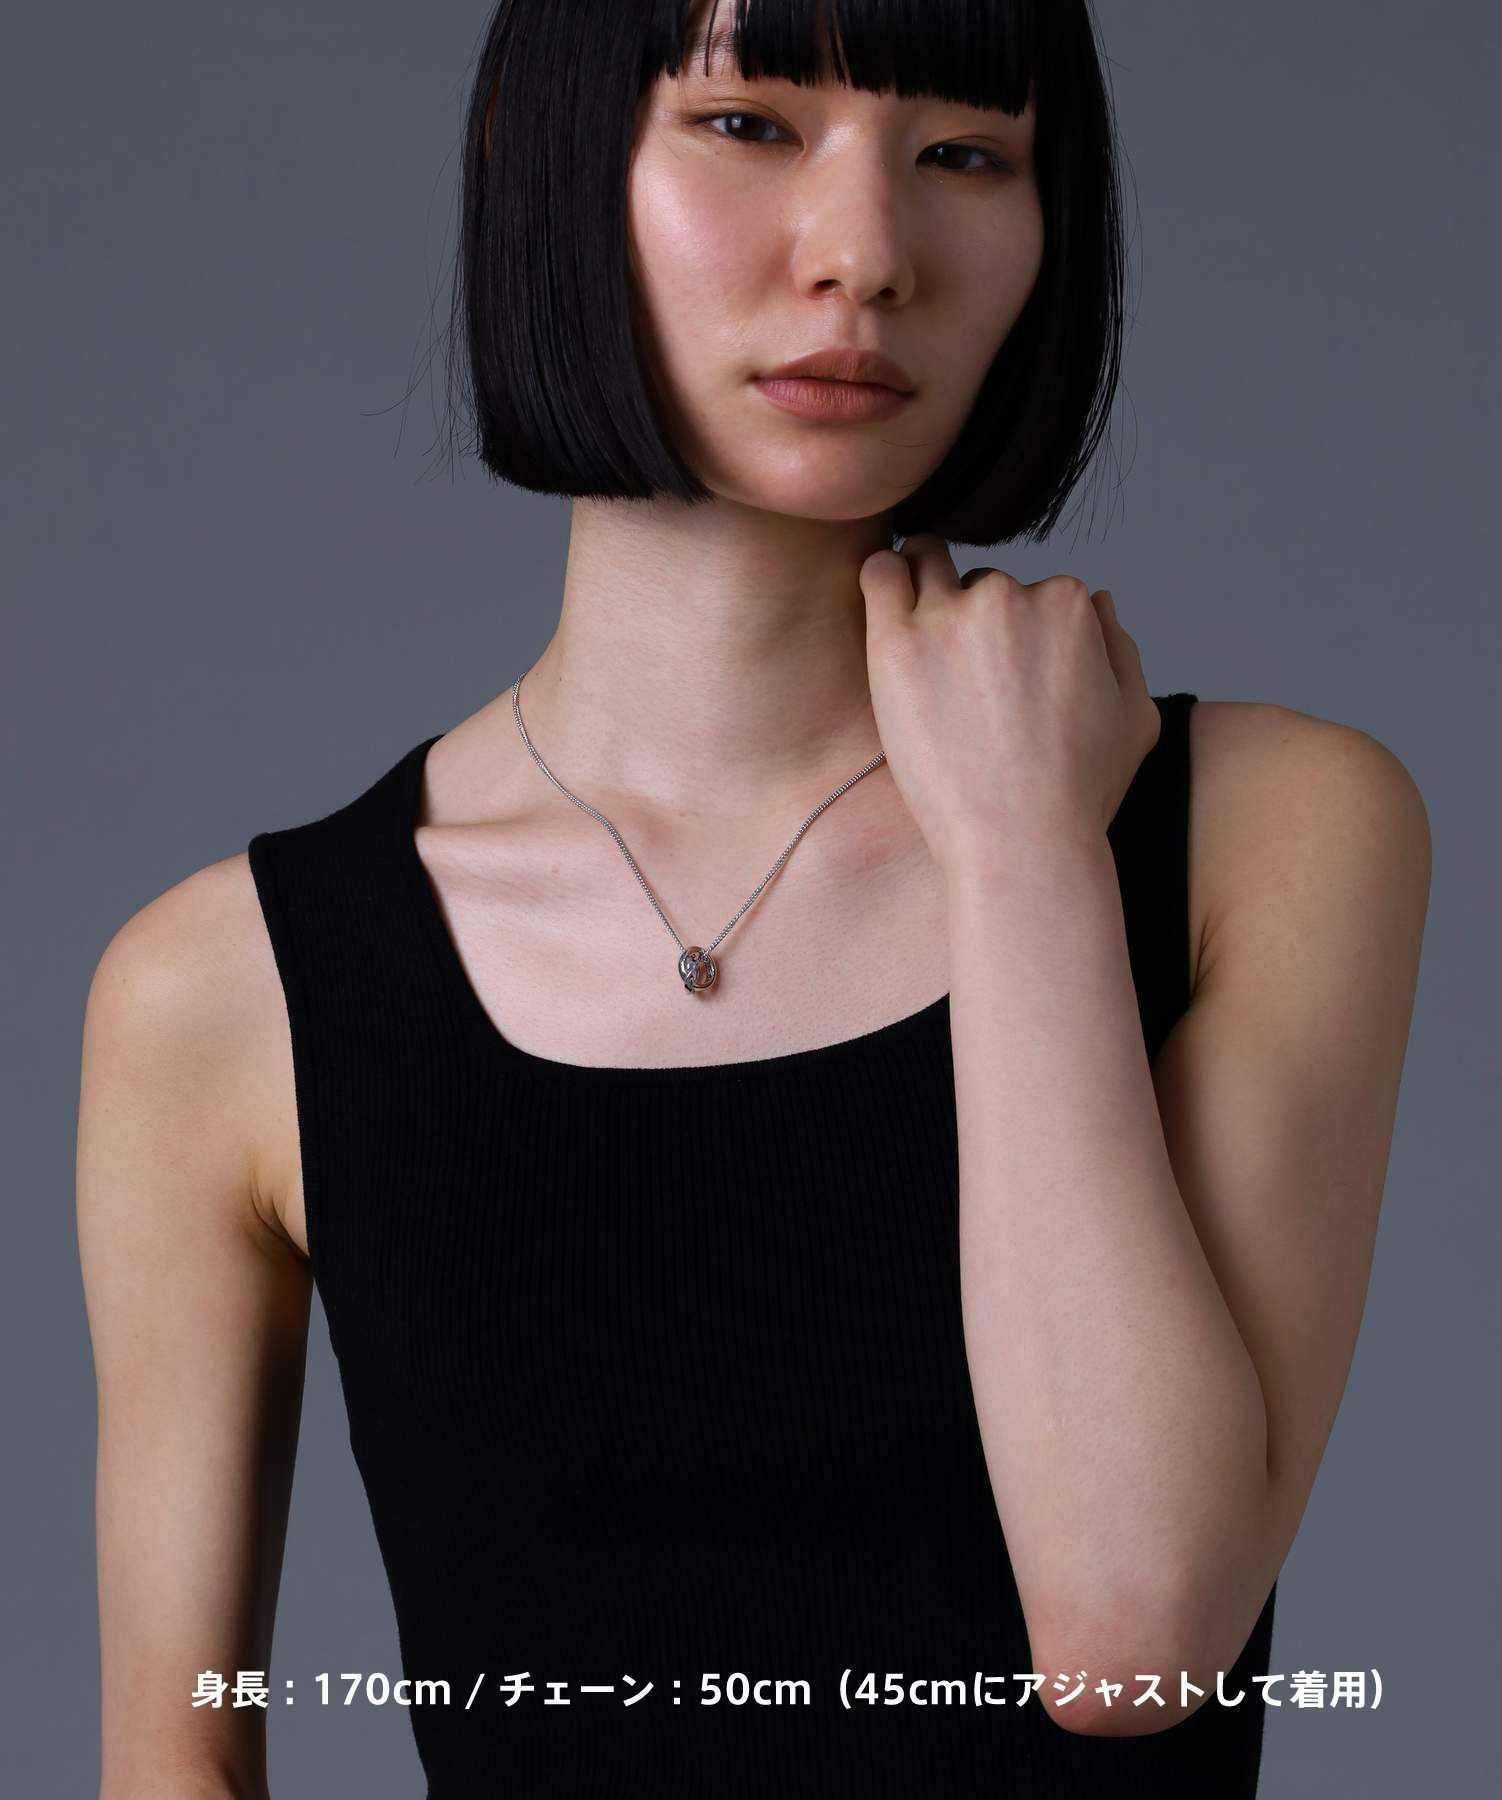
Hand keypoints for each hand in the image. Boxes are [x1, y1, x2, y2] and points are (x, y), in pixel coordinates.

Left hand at [857, 534, 1161, 870]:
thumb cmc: (1080, 793)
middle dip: (975, 619)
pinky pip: (879, 576)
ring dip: (926, 589)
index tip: (1010, 679)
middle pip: (983, 584)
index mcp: (1069, 604)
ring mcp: (949, 616)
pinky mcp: (896, 642)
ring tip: (921, 639)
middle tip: (964, 679)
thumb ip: (1123, 647)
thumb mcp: (1137, 718)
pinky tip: (886, 601)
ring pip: (928, 567)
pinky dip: (883, 578)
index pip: (1038, 592)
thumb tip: (1100, 602)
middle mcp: (1009, 595)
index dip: (1025, 635)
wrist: (1018, 841)